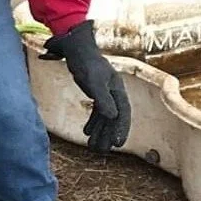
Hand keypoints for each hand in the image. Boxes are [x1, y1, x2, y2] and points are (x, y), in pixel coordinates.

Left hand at [39, 20, 130, 153]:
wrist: (77, 49)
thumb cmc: (86, 63)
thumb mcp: (93, 81)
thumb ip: (103, 98)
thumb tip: (113, 116)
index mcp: (118, 90)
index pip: (123, 113)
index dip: (121, 129)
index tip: (118, 144)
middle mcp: (114, 93)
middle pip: (114, 118)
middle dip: (108, 135)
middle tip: (102, 151)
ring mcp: (105, 93)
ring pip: (105, 117)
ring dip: (99, 131)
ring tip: (94, 147)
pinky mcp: (96, 92)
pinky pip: (97, 111)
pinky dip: (92, 122)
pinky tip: (86, 132)